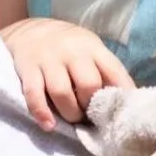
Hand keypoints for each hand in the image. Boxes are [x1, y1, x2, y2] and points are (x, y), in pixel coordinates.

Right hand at [2, 18, 134, 129]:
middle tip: (89, 115)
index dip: (121, 96)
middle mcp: (72, 51)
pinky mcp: (28, 68)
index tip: (122, 114)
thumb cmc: (68, 48)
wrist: (29, 30)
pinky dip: (41, 112)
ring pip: (62, 92)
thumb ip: (105, 71)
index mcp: (93, 47)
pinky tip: (49, 125)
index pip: (114, 72)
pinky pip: (34, 94)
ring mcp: (48, 59)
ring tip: (72, 118)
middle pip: (89, 84)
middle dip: (90, 106)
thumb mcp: (90, 50)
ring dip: (70, 112)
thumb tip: (127, 101)